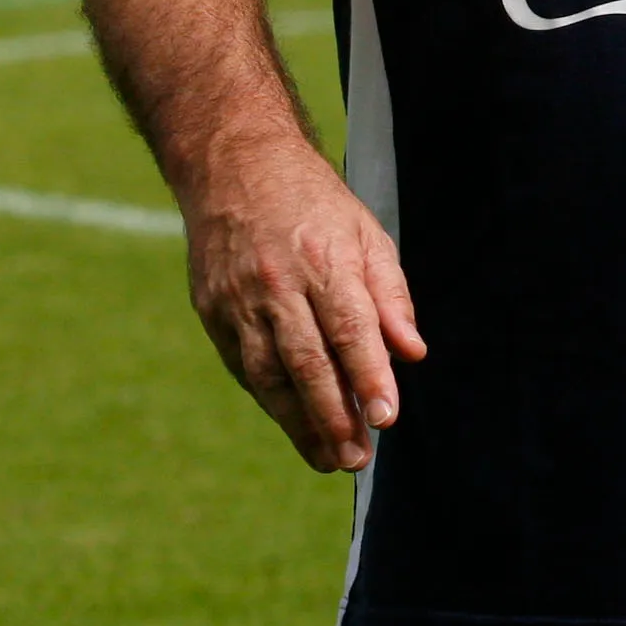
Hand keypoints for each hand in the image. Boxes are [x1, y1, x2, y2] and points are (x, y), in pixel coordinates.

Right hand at [180, 128, 423, 472]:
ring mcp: (239, 300)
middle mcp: (278, 284)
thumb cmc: (316, 205)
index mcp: (324, 260)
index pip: (351, 330)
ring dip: (300, 423)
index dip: (369, 377)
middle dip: (334, 417)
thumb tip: (412, 353)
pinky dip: (271, 400)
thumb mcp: (366, 234)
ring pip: (270, 375)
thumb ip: (391, 296)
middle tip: (357, 458)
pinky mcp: (213, 311)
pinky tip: (295, 424)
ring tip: (330, 457)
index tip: (386, 418)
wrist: (236, 168)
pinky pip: (244, 367)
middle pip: (308, 363)